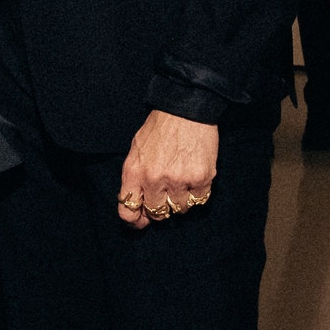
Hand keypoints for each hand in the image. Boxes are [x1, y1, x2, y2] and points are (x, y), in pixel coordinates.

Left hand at [117, 110, 217, 230]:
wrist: (185, 109)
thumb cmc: (160, 127)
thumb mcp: (136, 149)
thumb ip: (135, 177)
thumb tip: (139, 202)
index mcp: (134, 172)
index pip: (127, 211)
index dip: (135, 220)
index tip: (142, 221)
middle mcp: (154, 180)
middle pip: (157, 213)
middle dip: (161, 207)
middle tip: (167, 194)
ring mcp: (179, 180)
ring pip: (180, 209)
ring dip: (181, 199)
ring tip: (182, 180)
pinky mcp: (201, 178)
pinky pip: (199, 200)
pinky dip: (198, 192)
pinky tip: (195, 176)